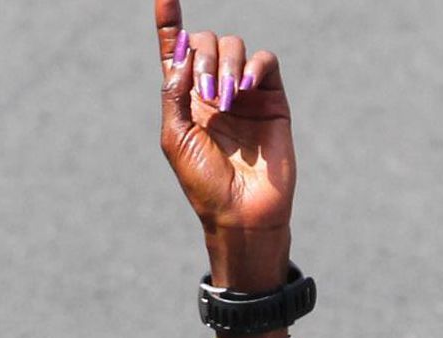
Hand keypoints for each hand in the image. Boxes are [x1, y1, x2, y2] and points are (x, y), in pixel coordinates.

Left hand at [155, 1, 293, 234]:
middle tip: (206, 91)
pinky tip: (245, 88)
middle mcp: (214, 88)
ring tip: (226, 100)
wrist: (241, 212)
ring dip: (226, 65)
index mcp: (186, 97)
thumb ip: (174, 91)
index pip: (176, 50)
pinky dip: (254, 66)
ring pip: (234, 47)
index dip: (169, 20)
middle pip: (205, 42)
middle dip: (203, 55)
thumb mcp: (175, 136)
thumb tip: (183, 53)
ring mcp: (244, 92)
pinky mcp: (272, 98)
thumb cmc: (203, 182)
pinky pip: (265, 62)